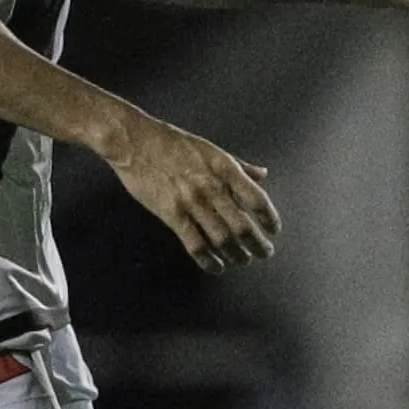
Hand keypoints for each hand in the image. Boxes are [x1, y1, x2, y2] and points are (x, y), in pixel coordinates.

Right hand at [104, 111, 279, 271]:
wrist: (135, 142)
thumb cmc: (173, 142)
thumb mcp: (211, 149)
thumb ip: (239, 166)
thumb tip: (263, 175)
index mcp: (224, 168)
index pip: (256, 199)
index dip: (270, 218)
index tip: (274, 230)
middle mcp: (211, 187)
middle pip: (242, 225)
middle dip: (257, 244)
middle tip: (265, 253)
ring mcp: (191, 203)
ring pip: (221, 239)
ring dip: (236, 255)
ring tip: (243, 261)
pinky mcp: (172, 215)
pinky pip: (195, 244)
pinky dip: (208, 260)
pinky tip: (217, 266)